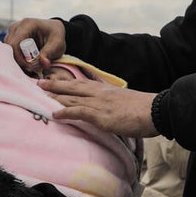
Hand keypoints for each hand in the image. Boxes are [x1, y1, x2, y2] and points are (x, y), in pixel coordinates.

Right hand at [5, 18, 65, 76]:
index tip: (31, 68)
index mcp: (27, 24)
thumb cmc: (55, 35)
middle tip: (32, 70)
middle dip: (19, 61)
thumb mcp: (57, 44)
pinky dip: (18, 60)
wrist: (53, 31)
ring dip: (18, 61)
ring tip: (31, 68)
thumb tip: (43, 64)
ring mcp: (12, 32)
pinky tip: (28, 64)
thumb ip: (49, 53)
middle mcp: (16, 27)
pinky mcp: (11, 38)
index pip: (15, 43)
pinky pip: (10, 52)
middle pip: (10, 48)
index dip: (20, 58)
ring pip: (9, 51)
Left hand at [39, 77, 158, 136]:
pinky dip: (66, 112)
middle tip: (38, 82)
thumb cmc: (144, 110)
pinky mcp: (103, 116)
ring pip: (73, 98)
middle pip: (73, 87)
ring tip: (39, 95)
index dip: (67, 82)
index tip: (54, 79)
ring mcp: (100, 104)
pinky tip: (54, 114)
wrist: (157, 110)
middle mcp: (100, 94)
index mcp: (106, 90)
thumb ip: (113, 104)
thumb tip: (108, 111)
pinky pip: (80, 113)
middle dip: (55, 85)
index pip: (82, 84)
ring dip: (55, 96)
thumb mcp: (125, 102)